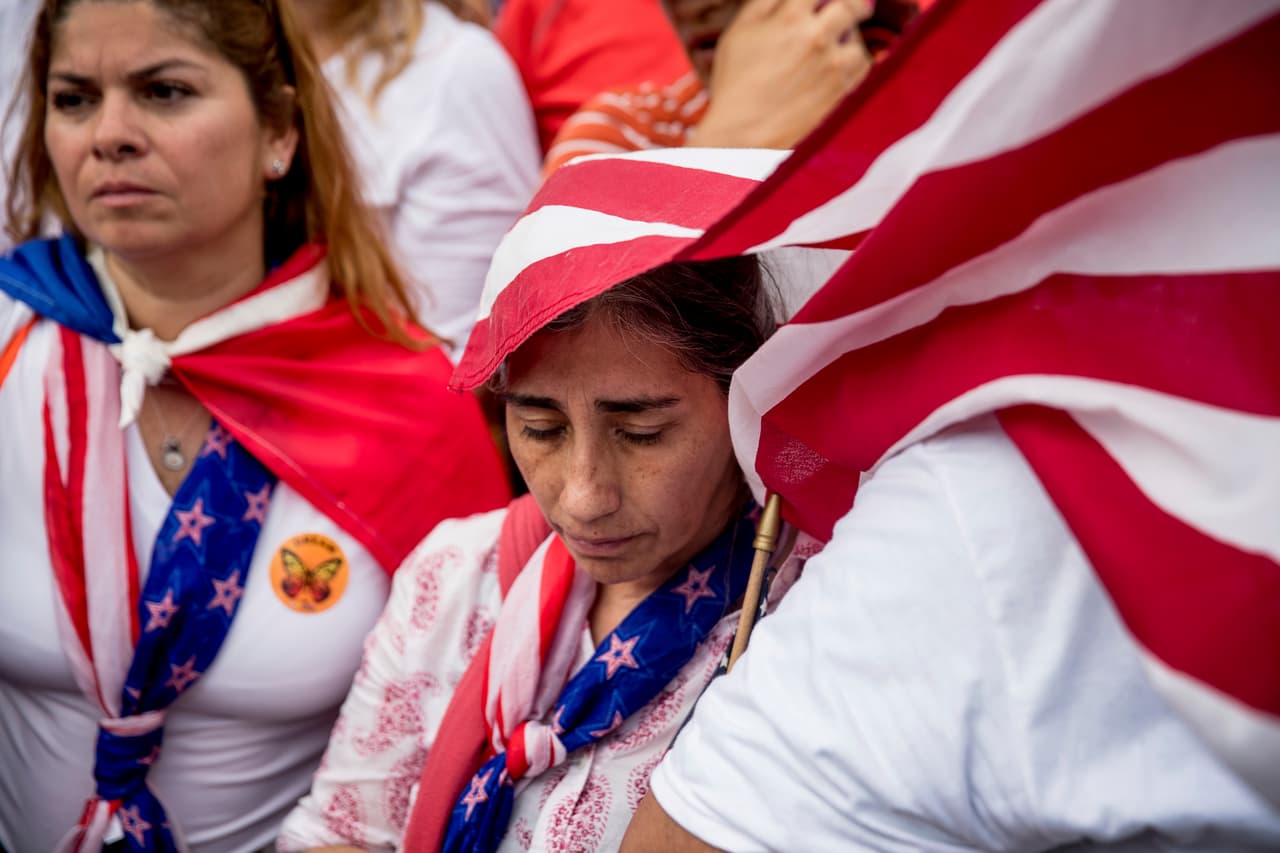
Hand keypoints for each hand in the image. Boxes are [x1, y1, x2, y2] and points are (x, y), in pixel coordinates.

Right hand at [689, 0, 873, 149]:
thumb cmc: (735, 81)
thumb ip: (766, 2)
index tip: (828, 0)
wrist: (743, 131)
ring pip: (858, 38)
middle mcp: (816, 34)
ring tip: (846, 41)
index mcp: (790, 14)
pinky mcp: (839, 88)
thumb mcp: (739, 30)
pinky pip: (863, 66)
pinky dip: (859, 60)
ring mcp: (831, 62)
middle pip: (851, 6)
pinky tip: (847, 63)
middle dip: (856, 5)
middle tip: (860, 8)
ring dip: (854, 36)